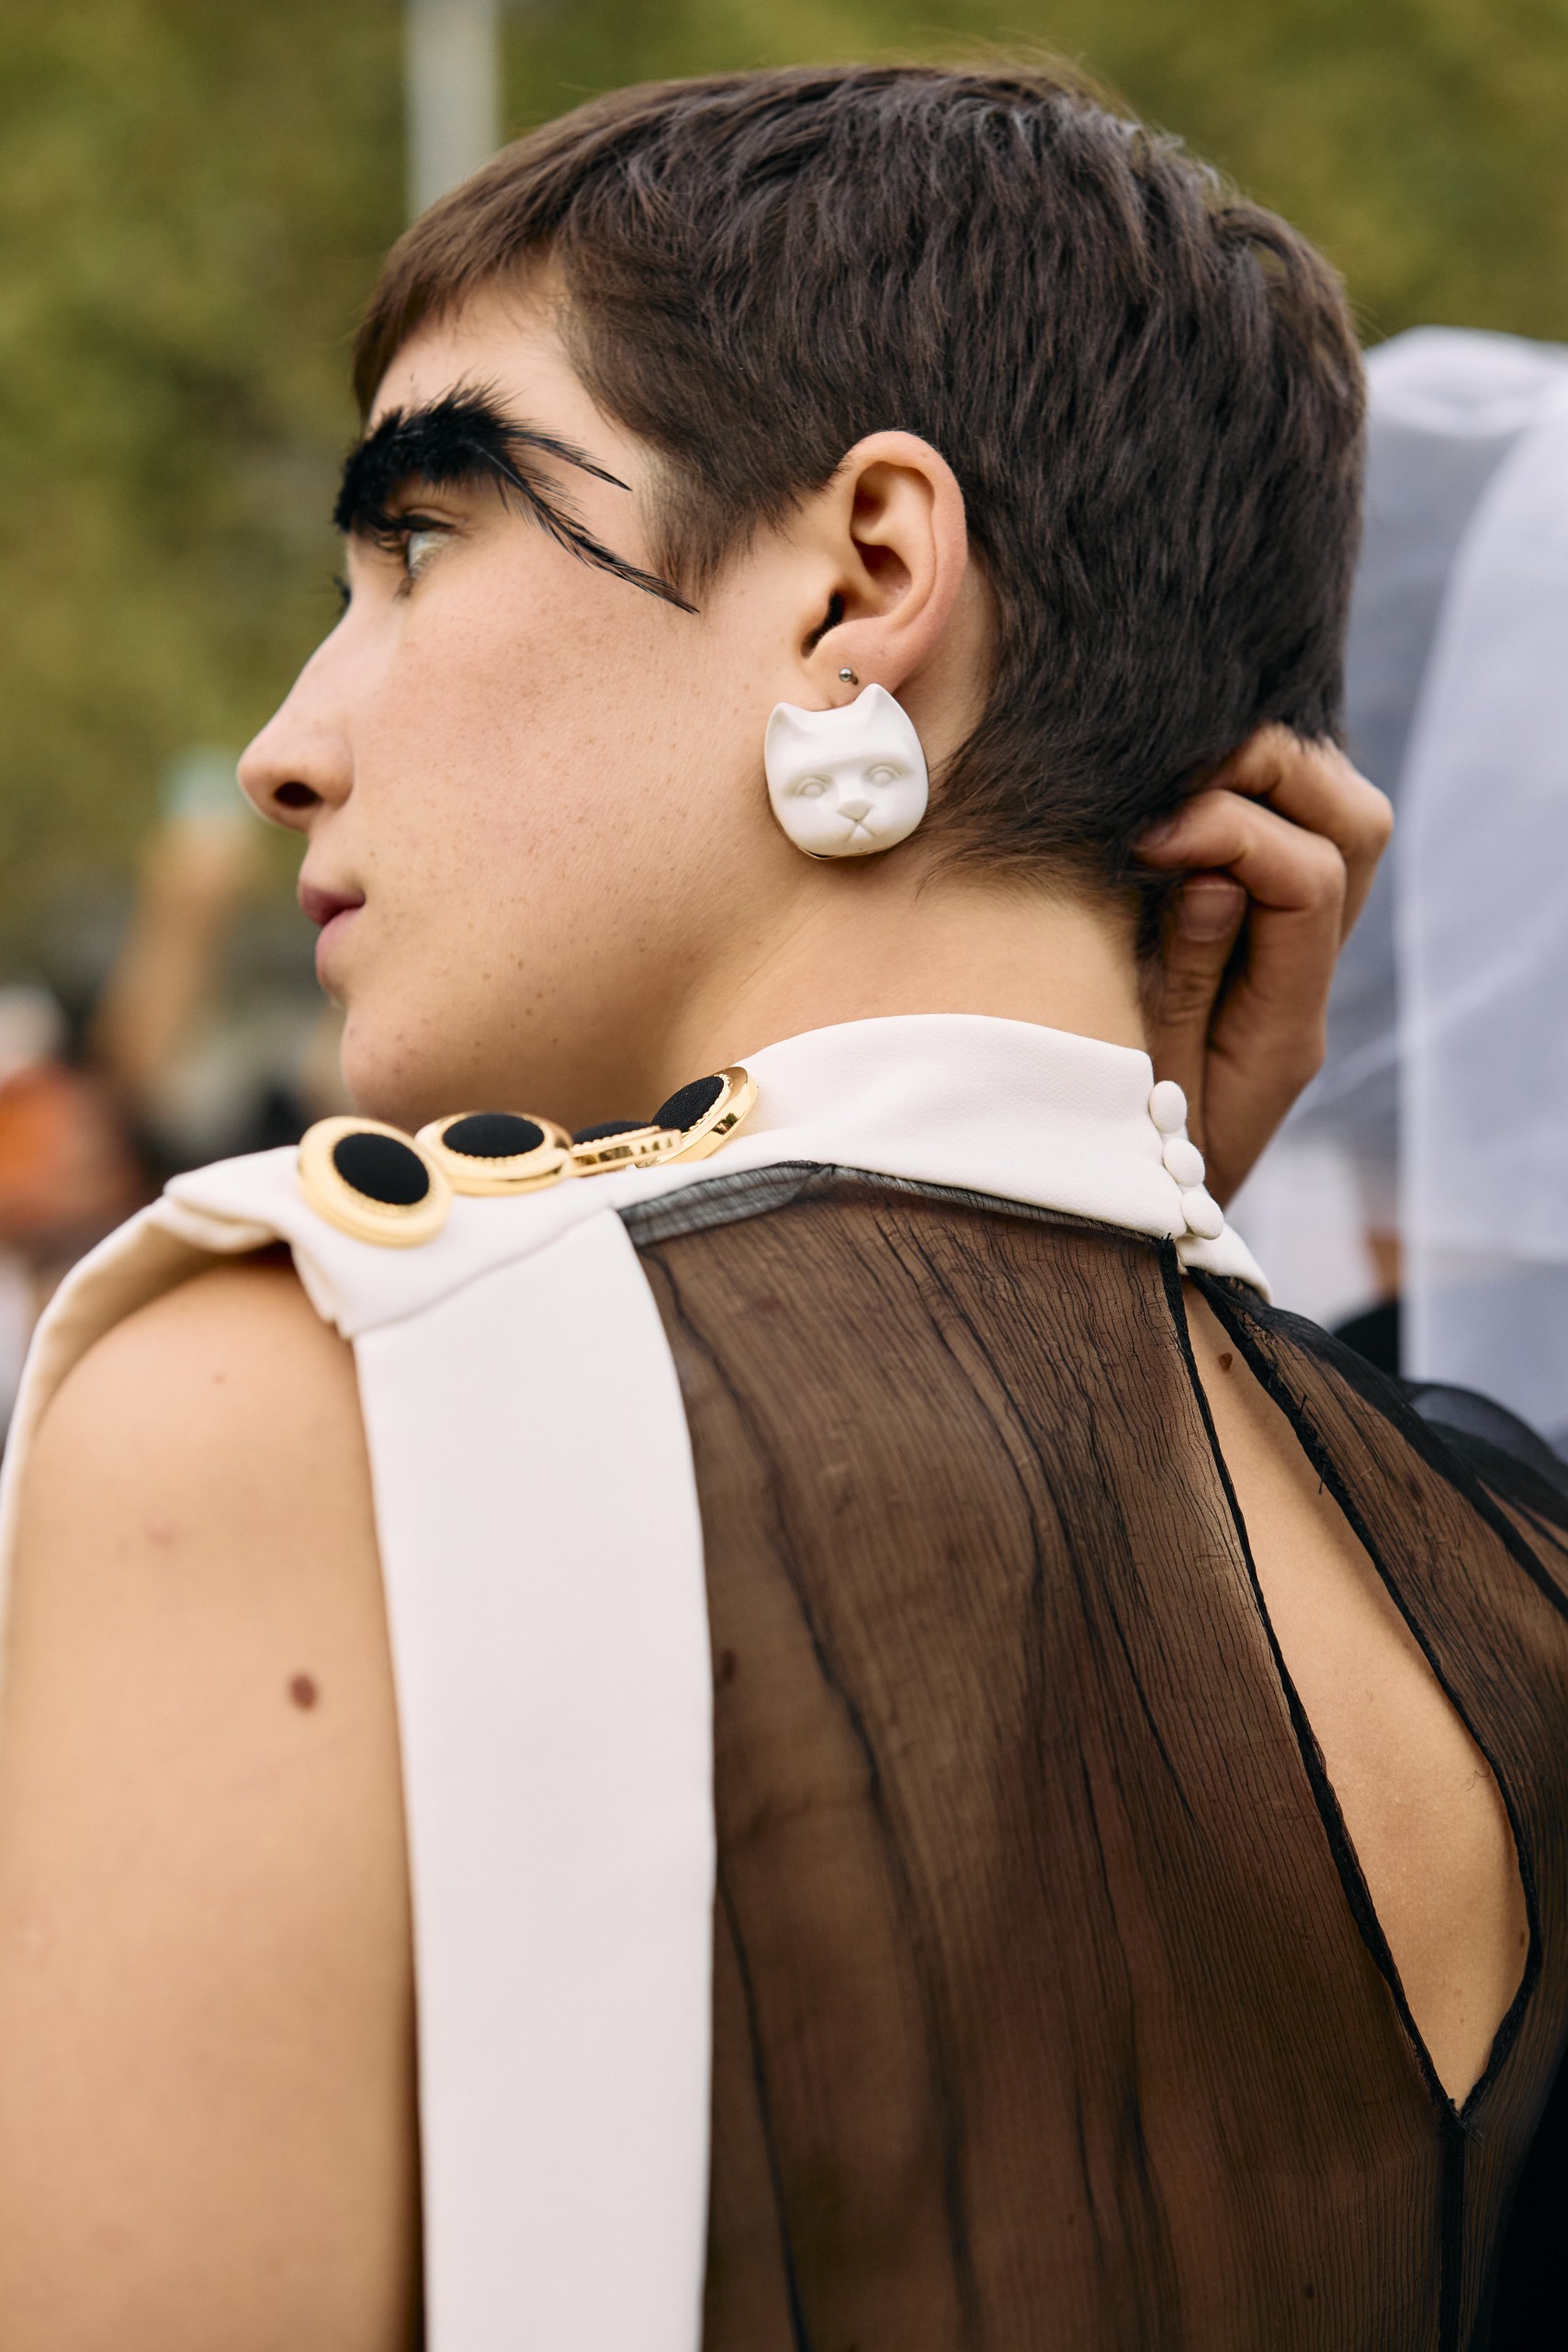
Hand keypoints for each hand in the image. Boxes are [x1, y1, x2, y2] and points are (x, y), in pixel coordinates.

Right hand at [1137, 727, 1392, 1206]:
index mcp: (1283, 1028)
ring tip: (1176, 791)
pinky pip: (1288, 849)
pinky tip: (1176, 813)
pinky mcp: (1260, 956)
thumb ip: (1179, 978)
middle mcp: (1308, 988)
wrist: (1144, 1238)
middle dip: (1277, 775)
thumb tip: (1216, 872)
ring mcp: (1293, 968)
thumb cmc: (1120, 1172)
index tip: (1142, 841)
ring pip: (1340, 825)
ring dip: (1270, 785)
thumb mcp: (1133, 1086)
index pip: (1306, 880)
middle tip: (1177, 780)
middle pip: (1359, 828)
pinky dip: (1247, 808)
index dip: (1229, 831)